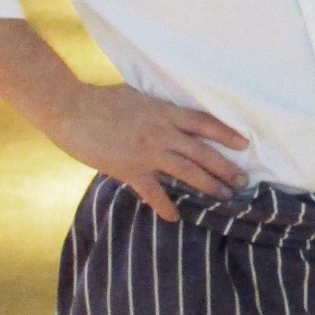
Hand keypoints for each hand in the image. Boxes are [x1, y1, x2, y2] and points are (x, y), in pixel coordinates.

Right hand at [50, 82, 247, 220]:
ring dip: (208, 186)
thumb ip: (154, 107)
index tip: (244, 144)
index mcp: (165, 112)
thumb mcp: (136, 97)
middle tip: (242, 182)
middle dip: (225, 168)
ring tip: (223, 198)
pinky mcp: (130, 169)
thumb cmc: (100, 100)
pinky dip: (166, 206)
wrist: (71, 109)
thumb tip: (164, 111)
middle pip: (203, 152)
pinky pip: (154, 192)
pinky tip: (175, 218)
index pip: (204, 123)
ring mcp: (148, 152)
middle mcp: (162, 133)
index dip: (226, 134)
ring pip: (187, 171)